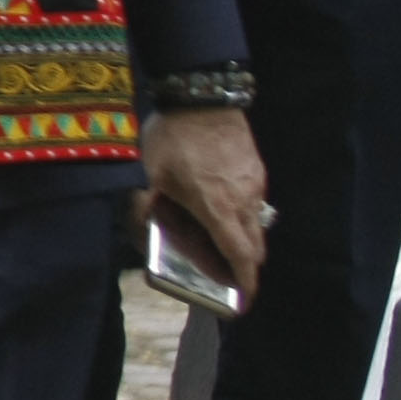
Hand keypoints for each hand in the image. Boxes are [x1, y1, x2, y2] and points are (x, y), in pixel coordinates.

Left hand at [140, 105, 270, 297]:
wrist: (203, 98)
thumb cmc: (173, 138)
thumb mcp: (148, 174)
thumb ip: (145, 206)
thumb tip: (143, 230)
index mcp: (218, 208)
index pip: (240, 256)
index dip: (245, 282)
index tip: (243, 300)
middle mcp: (243, 201)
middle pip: (254, 247)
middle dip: (245, 267)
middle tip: (228, 277)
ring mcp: (255, 185)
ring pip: (256, 225)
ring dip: (244, 240)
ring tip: (221, 243)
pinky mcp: (257, 171)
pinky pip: (255, 204)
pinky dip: (243, 216)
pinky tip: (220, 209)